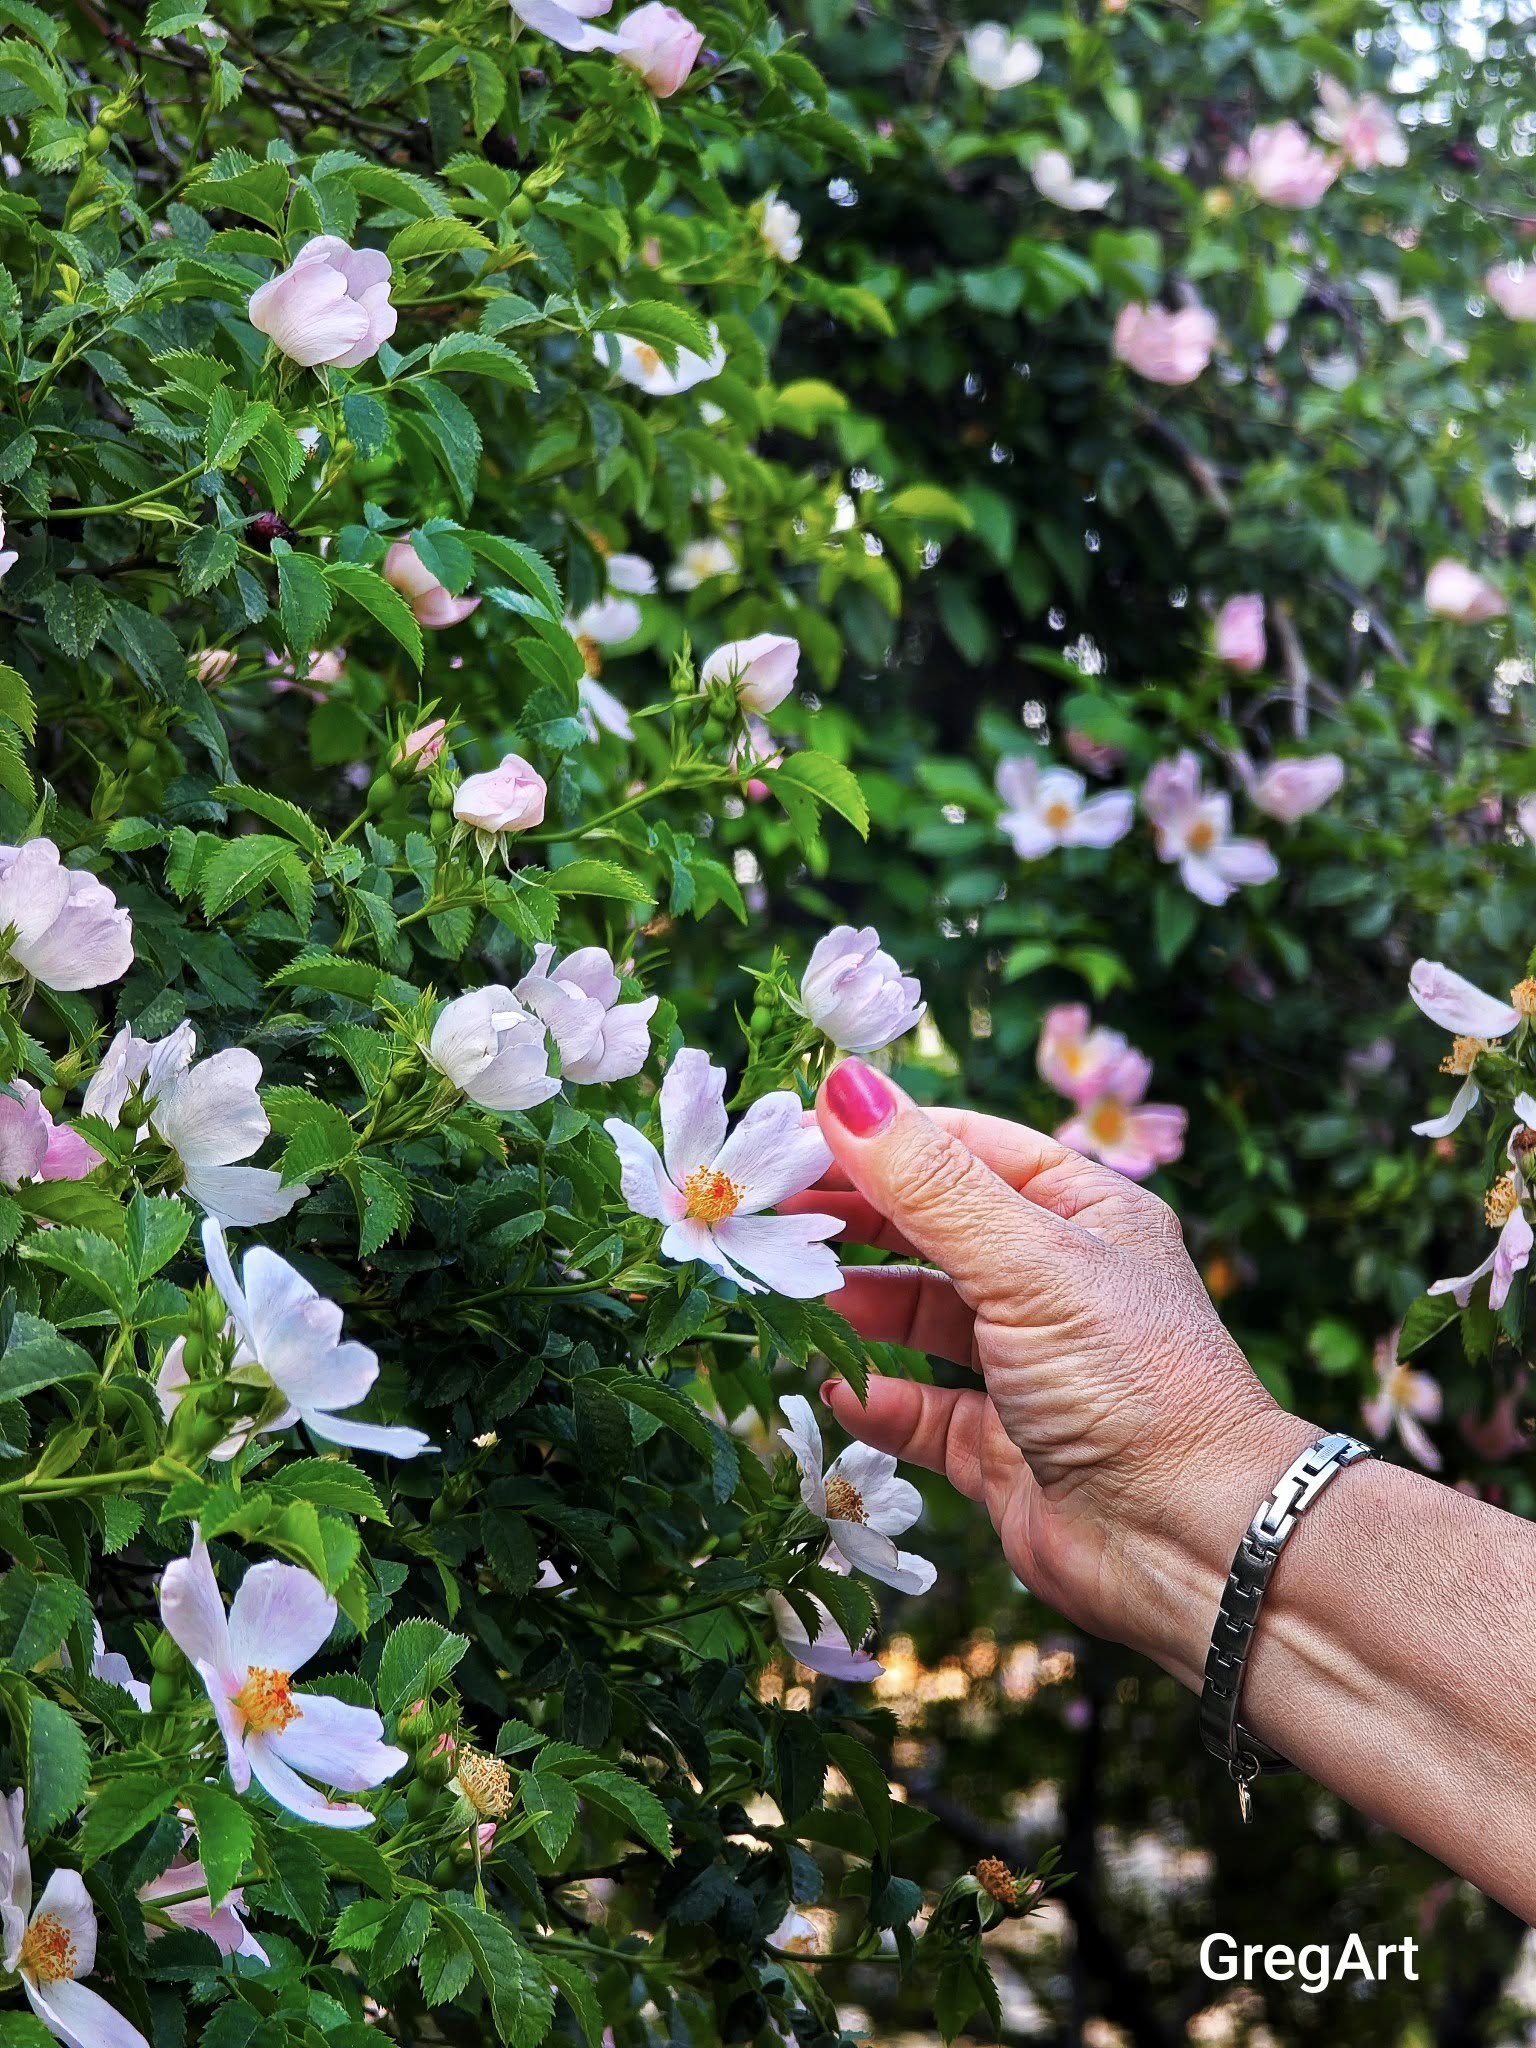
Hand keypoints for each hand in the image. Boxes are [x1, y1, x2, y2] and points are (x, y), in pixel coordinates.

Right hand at [787, 1058, 1315, 1685]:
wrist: (1192, 1545)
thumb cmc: (1134, 1382)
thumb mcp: (1026, 1261)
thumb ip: (926, 1182)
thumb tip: (844, 1085)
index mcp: (1083, 1212)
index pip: (963, 1146)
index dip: (878, 1135)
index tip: (790, 1136)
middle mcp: (1056, 1281)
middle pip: (932, 1227)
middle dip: (853, 1217)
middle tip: (766, 1209)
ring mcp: (1026, 1365)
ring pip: (920, 1315)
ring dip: (857, 1302)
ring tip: (788, 1289)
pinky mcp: (1001, 1446)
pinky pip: (919, 1409)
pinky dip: (876, 1397)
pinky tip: (836, 1386)